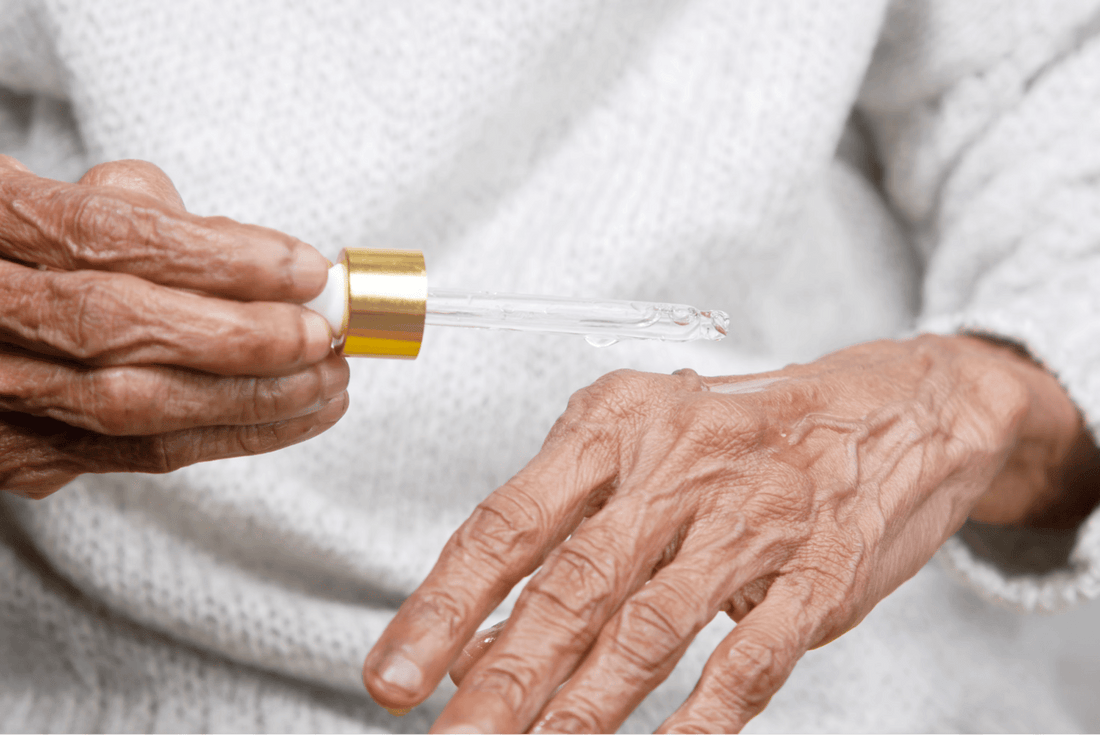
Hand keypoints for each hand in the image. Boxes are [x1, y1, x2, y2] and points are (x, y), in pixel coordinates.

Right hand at [0, 156, 347, 498]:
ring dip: (249, 398)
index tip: (304, 269)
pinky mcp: (21, 452)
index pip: (107, 236)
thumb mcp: (74, 199)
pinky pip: (139, 453)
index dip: (217, 257)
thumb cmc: (32, 248)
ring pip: (130, 407)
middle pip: (116, 327)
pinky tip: (292, 416)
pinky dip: (230, 435)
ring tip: (326, 381)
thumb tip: (262, 262)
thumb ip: (153, 215)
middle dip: (240, 336)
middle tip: (319, 335)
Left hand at [363, 335, 1084, 732]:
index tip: (394, 675)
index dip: (443, 605)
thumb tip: (471, 642)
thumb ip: (560, 537)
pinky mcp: (822, 569)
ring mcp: (755, 517)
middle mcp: (679, 465)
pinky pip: (751, 658)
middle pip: (572, 585)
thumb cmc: (742, 436)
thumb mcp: (640, 452)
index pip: (508, 522)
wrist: (892, 409)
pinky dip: (699, 720)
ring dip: (583, 709)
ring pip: (651, 626)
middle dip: (501, 678)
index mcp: (616, 425)